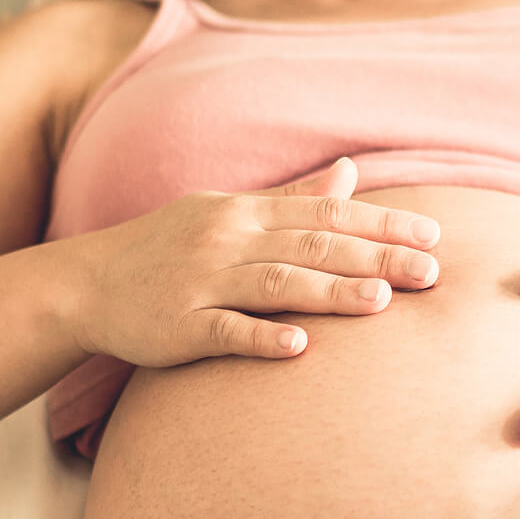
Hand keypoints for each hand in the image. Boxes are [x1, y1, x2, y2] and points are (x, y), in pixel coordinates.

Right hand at [64, 157, 441, 366]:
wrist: (86, 283)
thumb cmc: (170, 247)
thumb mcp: (229, 212)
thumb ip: (291, 198)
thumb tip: (350, 172)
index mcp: (247, 212)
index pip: (327, 212)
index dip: (382, 222)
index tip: (432, 235)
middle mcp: (228, 240)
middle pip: (314, 245)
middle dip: (377, 257)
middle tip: (431, 272)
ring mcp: (202, 282)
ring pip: (277, 283)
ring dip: (331, 291)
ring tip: (382, 301)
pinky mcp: (178, 326)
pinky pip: (225, 330)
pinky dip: (262, 336)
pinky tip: (301, 346)